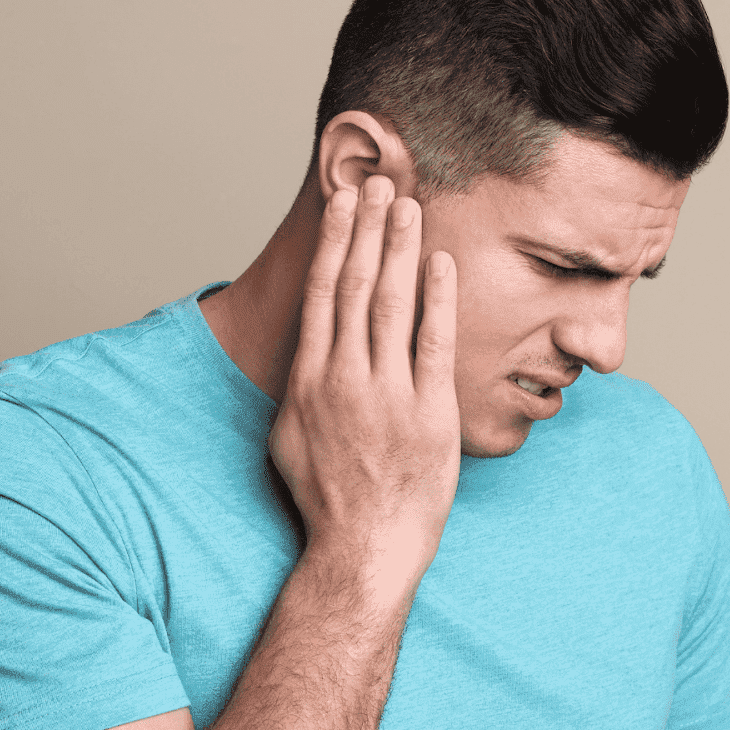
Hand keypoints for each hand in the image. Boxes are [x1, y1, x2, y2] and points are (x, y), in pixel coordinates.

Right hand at [269, 175, 459, 576]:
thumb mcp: (289, 436)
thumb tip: (309, 346)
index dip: (335, 240)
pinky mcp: (430, 412)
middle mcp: (345, 378)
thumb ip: (300, 385)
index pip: (324, 292)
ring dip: (400, 249)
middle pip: (356, 284)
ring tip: (408, 206)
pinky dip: (437, 299)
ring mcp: (388, 394)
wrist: (363, 548)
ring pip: (393, 303)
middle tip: (379, 182)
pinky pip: (434, 343)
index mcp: (309, 379)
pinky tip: (440, 262)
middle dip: (368, 229)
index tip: (345, 202)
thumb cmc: (326, 497)